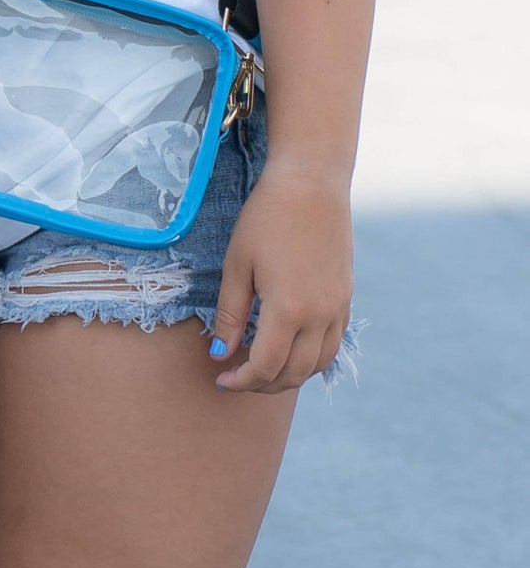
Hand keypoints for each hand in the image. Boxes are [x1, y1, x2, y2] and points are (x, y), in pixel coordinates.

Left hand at [210, 162, 353, 393]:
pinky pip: (333, 342)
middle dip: (262, 384)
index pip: (266, 366)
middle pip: (294, 372)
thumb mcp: (237, 266)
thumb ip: (229, 315)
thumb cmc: (266, 219)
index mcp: (288, 309)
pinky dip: (311, 357)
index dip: (241, 381)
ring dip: (289, 376)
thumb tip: (221, 354)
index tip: (221, 379)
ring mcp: (338, 306)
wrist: (311, 183)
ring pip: (319, 363)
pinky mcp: (346, 297)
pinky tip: (287, 350)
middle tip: (236, 379)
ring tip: (261, 370)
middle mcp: (320, 314)